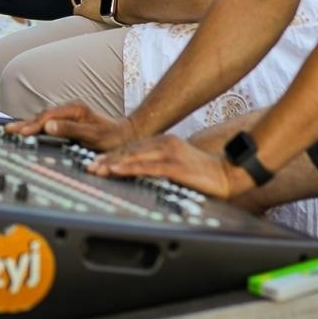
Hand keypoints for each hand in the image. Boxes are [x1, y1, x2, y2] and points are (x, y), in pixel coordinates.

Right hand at [8, 101, 136, 151]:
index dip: (32, 125)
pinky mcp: (70, 119)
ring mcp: (70, 113)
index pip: (47, 117)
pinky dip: (36, 125)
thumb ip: (70, 129)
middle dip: (25, 122)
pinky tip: (30, 130)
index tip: (20, 132)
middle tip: (8, 130)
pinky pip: (48, 121)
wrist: (127, 135)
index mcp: (75, 110)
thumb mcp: (93, 135)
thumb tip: (49, 126)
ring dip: (29, 123)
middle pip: (43, 115)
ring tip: (13, 129)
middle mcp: (71, 108)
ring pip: (44, 117)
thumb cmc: (113, 137)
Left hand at [89, 135, 244, 198]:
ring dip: (112, 163)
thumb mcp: (177, 166)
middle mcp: (165, 143)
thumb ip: (160, 167)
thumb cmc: (204, 174)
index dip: (112, 155)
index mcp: (164, 142)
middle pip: (129, 150)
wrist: (229, 174)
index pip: (132, 148)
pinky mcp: (175, 166)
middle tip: (88, 167)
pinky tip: (116, 171)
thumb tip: (141, 175)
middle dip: (106, 159)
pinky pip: (147, 167)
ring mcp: (170, 153)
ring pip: (134, 156)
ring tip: (95, 169)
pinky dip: (129, 168)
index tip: (96, 162)